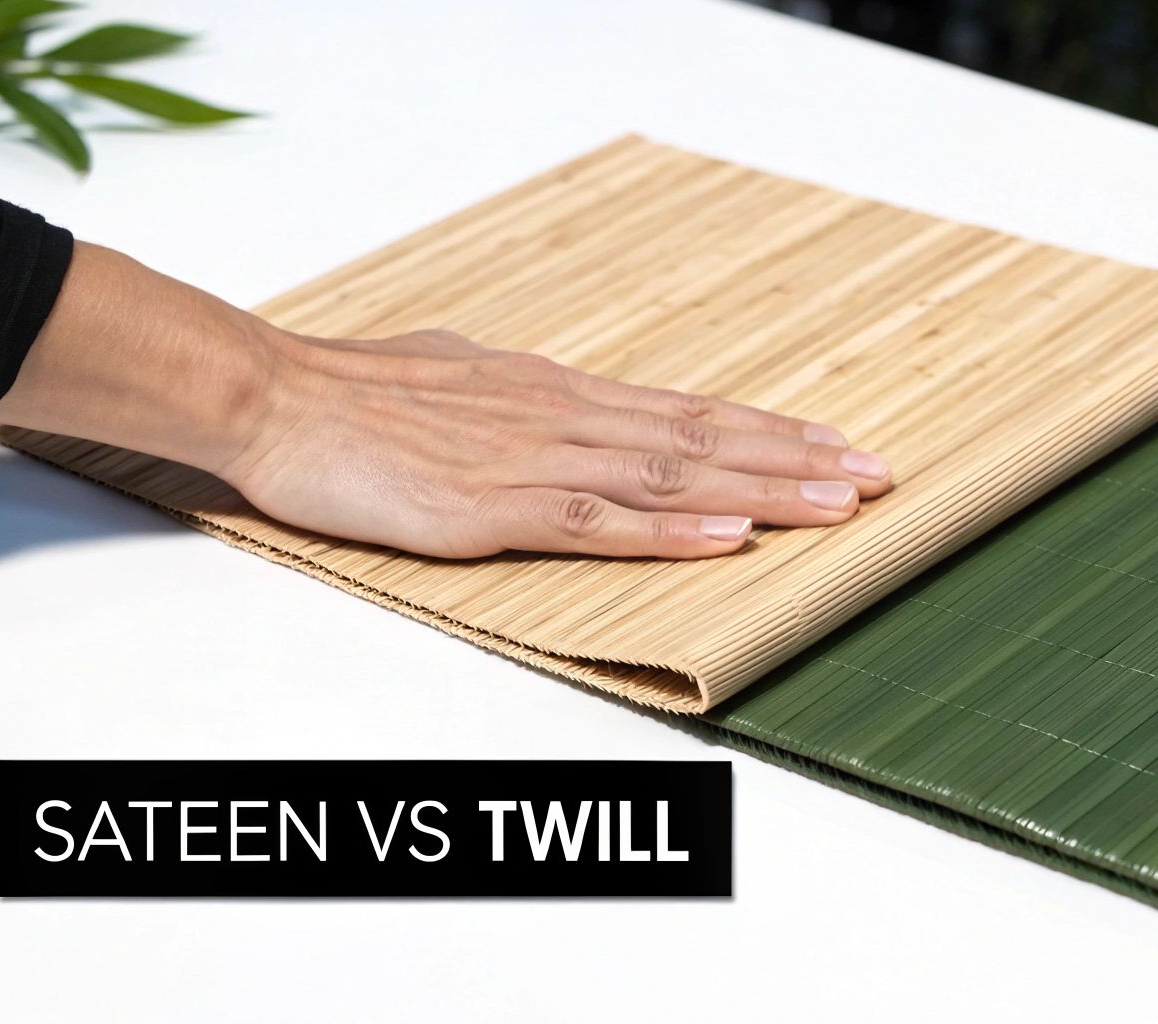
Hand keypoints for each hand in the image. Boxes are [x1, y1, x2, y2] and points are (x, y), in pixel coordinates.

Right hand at [0, 243, 889, 559]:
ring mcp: (533, 464)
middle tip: (877, 474)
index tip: (834, 445)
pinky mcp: (491, 508)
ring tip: (838, 503)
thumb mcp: (462, 383)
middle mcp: (564, 421)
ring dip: (760, 492)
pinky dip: (668, 533)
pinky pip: (597, 522)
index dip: (767, 432)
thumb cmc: (360, 393)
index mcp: (558, 396)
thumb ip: (524, 408)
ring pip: (670, 478)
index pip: (686, 415)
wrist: (280, 399)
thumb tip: (563, 413)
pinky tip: (726, 540)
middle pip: (701, 441)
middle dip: (796, 461)